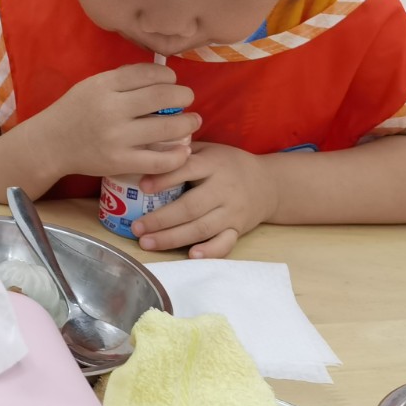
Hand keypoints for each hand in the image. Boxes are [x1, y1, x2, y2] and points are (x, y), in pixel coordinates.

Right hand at [25, 64, 199, 179]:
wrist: (50, 144)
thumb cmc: (74, 111)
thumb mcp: (91, 85)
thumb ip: (122, 80)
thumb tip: (161, 75)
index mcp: (103, 86)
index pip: (148, 73)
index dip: (168, 75)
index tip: (172, 81)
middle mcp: (110, 109)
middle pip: (163, 96)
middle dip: (184, 96)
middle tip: (188, 99)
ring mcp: (116, 138)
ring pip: (167, 128)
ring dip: (188, 123)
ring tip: (193, 121)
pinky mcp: (119, 162)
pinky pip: (159, 161)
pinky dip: (178, 155)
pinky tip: (183, 150)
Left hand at [133, 142, 279, 256]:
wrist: (268, 184)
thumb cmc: (226, 164)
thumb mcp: (207, 150)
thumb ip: (180, 151)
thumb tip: (143, 152)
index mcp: (213, 164)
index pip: (187, 170)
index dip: (164, 178)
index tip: (142, 186)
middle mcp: (223, 189)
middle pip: (191, 207)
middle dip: (161, 219)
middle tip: (137, 227)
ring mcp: (232, 211)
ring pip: (202, 228)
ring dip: (173, 238)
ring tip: (147, 242)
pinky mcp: (238, 229)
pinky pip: (225, 243)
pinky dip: (210, 251)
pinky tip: (191, 255)